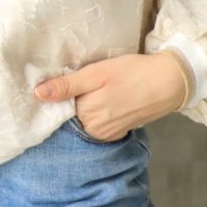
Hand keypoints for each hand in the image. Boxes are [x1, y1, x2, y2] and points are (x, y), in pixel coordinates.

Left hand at [33, 52, 187, 140]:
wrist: (169, 82)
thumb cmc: (132, 72)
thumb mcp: (97, 73)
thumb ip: (67, 85)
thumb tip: (37, 94)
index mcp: (86, 116)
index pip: (58, 109)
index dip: (57, 96)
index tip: (59, 82)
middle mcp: (95, 131)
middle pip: (71, 116)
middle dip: (70, 101)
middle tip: (81, 82)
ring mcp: (107, 133)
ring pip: (84, 119)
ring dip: (84, 107)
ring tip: (93, 89)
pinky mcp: (118, 131)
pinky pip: (98, 123)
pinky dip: (96, 112)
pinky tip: (103, 98)